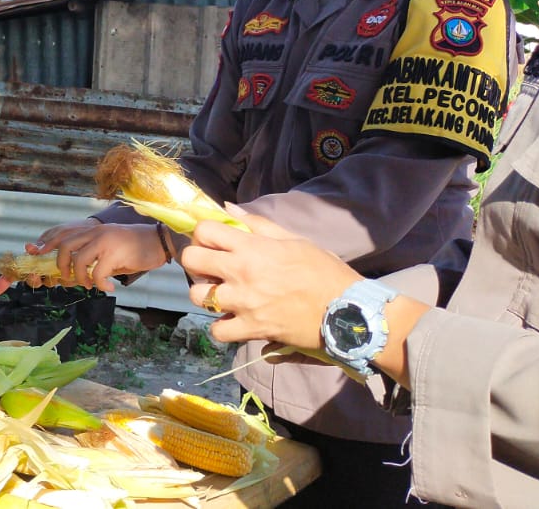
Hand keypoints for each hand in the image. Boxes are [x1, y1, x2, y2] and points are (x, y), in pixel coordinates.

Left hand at [0, 220, 163, 294]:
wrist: (155, 242)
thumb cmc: (127, 250)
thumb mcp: (102, 250)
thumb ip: (83, 257)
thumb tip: (59, 276)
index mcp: (87, 230)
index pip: (57, 235)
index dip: (42, 245)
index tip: (32, 254)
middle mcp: (91, 232)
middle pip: (62, 246)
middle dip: (57, 266)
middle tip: (64, 280)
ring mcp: (102, 241)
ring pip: (76, 261)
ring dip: (78, 278)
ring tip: (89, 284)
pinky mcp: (114, 252)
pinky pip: (97, 273)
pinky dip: (99, 284)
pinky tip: (108, 287)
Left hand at [179, 212, 360, 349]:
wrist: (346, 309)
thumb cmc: (323, 270)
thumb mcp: (293, 239)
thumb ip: (257, 224)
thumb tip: (227, 208)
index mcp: (252, 247)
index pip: (204, 230)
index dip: (204, 233)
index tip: (213, 240)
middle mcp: (241, 273)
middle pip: (191, 261)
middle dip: (196, 260)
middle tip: (211, 266)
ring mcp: (244, 303)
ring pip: (198, 296)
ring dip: (206, 294)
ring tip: (220, 293)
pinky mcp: (252, 329)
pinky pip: (217, 330)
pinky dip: (221, 326)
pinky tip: (232, 319)